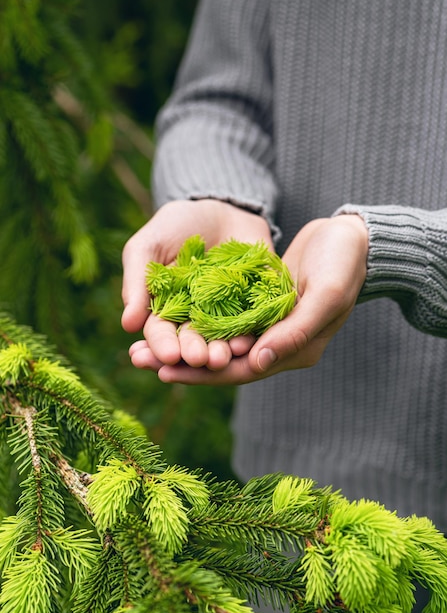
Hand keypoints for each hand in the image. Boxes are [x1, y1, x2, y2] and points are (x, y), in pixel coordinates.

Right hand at [122, 199, 272, 369]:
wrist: (221, 206)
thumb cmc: (176, 226)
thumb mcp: (148, 247)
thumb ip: (138, 282)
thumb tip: (128, 325)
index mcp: (166, 310)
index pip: (161, 334)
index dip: (163, 346)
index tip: (168, 355)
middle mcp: (196, 319)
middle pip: (193, 342)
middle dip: (195, 352)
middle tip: (199, 359)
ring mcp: (228, 314)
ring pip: (223, 339)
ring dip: (222, 351)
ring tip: (223, 357)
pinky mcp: (257, 305)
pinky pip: (254, 322)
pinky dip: (252, 332)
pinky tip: (249, 340)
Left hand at [143, 214, 367, 384]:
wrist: (352, 237)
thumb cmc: (344, 263)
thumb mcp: (325, 294)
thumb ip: (294, 331)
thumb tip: (255, 364)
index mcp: (294, 351)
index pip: (241, 372)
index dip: (202, 374)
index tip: (164, 371)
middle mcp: (277, 346)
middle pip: (221, 362)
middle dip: (181, 363)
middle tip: (138, 359)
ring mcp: (267, 327)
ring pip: (217, 341)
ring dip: (182, 343)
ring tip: (140, 343)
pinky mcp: (258, 306)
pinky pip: (221, 319)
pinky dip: (195, 320)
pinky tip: (167, 315)